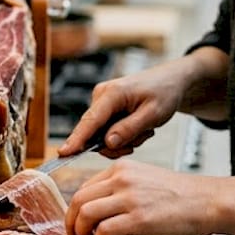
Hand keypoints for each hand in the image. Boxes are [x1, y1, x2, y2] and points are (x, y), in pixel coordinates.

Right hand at [57, 60, 189, 158]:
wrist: (171, 81)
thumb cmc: (164, 92)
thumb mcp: (153, 114)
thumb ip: (129, 129)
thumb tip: (107, 143)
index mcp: (112, 93)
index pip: (90, 121)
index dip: (77, 139)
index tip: (63, 153)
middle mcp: (101, 96)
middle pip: (95, 133)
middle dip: (118, 143)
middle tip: (141, 138)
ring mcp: (102, 102)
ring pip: (103, 136)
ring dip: (124, 140)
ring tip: (144, 130)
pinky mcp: (105, 109)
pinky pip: (107, 132)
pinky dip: (123, 135)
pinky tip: (138, 128)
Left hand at [65, 160, 216, 234]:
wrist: (208, 201)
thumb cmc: (182, 196)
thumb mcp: (146, 180)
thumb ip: (121, 190)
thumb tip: (100, 211)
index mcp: (123, 168)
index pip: (84, 188)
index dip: (74, 210)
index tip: (76, 225)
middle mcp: (122, 179)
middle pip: (78, 200)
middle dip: (70, 224)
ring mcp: (130, 198)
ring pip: (85, 214)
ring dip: (80, 234)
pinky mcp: (139, 218)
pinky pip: (104, 230)